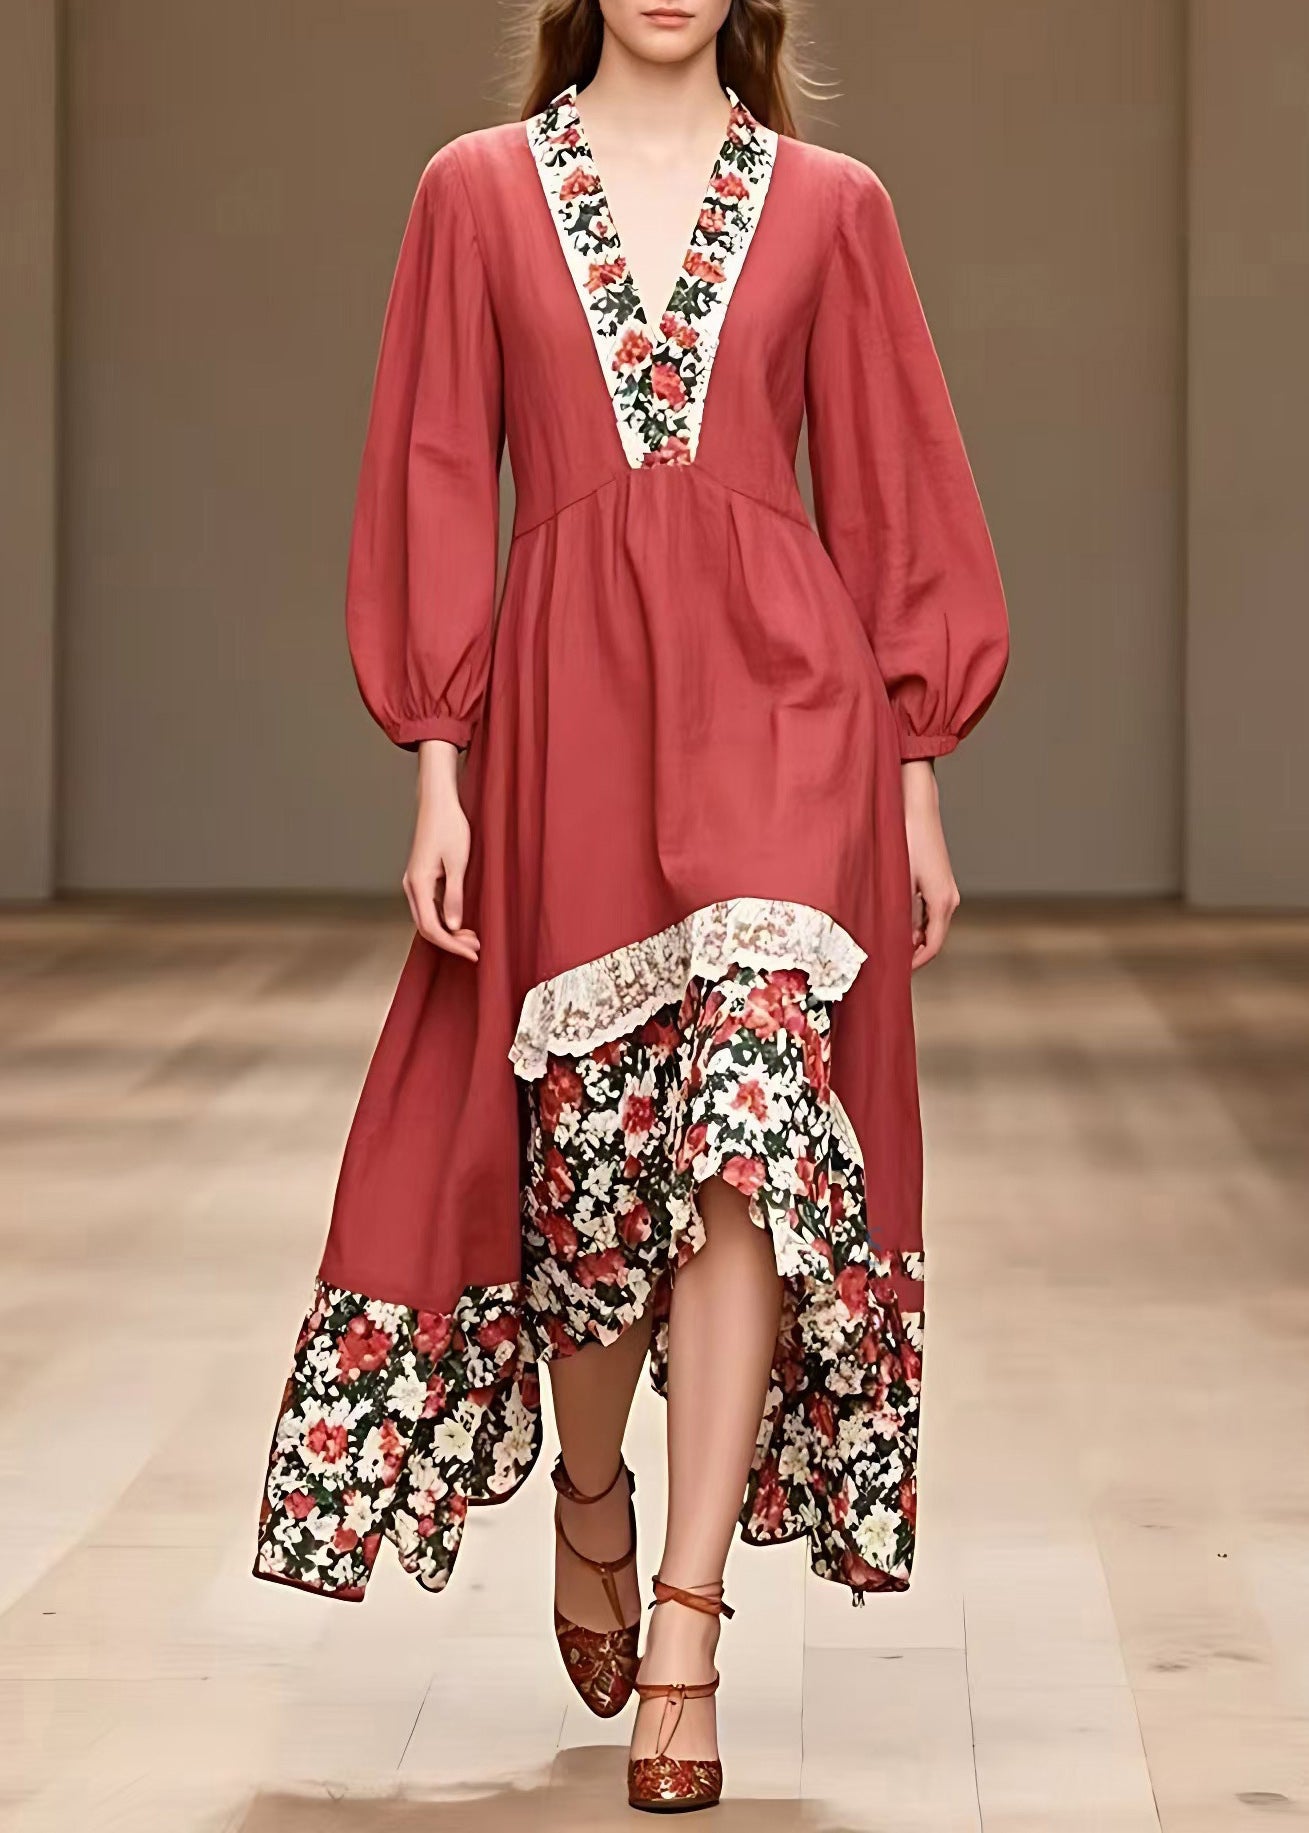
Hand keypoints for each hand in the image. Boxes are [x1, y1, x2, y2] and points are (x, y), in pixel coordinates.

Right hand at [402, 741, 479, 962]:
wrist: (438, 803)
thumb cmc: (449, 827)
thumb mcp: (457, 863)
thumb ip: (455, 895)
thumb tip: (454, 925)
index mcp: (419, 884)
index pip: (432, 927)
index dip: (452, 944)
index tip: (472, 952)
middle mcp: (412, 886)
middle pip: (426, 927)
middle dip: (451, 942)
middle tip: (476, 948)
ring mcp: (415, 882)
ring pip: (427, 918)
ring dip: (449, 932)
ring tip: (472, 938)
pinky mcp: (421, 877)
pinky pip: (430, 907)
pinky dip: (445, 918)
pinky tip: (461, 921)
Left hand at [902, 760, 959, 970]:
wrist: (916, 808)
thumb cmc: (906, 839)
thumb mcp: (898, 880)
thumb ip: (899, 912)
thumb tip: (894, 939)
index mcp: (942, 901)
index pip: (933, 945)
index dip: (916, 963)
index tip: (898, 972)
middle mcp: (949, 898)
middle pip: (933, 938)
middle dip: (912, 953)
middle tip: (888, 962)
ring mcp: (946, 890)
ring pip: (931, 925)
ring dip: (912, 937)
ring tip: (887, 944)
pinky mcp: (938, 882)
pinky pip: (928, 912)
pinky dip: (914, 923)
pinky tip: (894, 922)